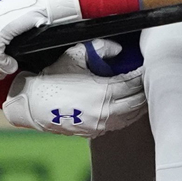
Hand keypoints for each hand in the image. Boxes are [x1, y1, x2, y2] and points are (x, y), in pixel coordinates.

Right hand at [2, 40, 145, 136]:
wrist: (32, 104)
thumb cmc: (52, 79)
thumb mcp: (74, 55)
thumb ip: (99, 48)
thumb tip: (117, 50)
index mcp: (104, 91)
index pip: (134, 82)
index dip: (143, 73)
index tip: (146, 66)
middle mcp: (106, 111)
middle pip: (138, 101)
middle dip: (145, 89)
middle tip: (149, 78)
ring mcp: (101, 124)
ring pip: (132, 116)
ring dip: (139, 104)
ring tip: (142, 93)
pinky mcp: (95, 132)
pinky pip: (120, 124)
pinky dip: (128, 115)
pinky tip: (129, 107)